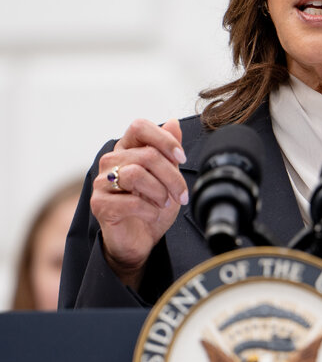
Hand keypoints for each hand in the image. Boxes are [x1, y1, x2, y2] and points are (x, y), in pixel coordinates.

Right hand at [90, 118, 188, 288]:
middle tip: (182, 194)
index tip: (181, 157)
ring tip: (165, 203)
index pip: (139, 126)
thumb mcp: (169, 176)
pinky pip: (129, 201)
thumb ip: (169, 150)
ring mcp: (102, 182)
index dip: (163, 139)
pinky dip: (149, 209)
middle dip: (172, 176)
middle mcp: (111, 161)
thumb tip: (173, 122)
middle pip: (146, 155)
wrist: (142, 239)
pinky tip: (153, 214)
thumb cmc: (154, 204)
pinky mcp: (98, 204)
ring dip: (160, 192)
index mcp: (127, 148)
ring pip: (136, 174)